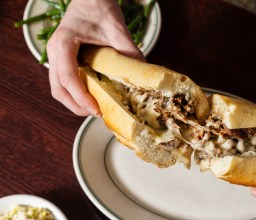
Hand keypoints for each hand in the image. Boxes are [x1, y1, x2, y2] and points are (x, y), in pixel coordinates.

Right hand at [46, 0, 144, 115]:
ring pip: (59, 89)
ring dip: (75, 103)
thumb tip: (143, 76)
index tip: (97, 110)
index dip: (81, 97)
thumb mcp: (117, 29)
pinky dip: (77, 94)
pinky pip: (65, 83)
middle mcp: (54, 52)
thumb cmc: (99, 8)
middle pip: (59, 89)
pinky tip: (93, 97)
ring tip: (96, 109)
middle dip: (77, 106)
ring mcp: (56, 57)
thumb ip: (129, 52)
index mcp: (63, 43)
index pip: (68, 77)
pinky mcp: (62, 60)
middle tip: (98, 114)